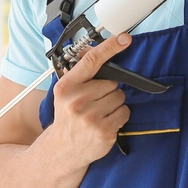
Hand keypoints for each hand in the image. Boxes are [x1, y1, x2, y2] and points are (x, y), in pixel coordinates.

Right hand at [47, 32, 134, 165]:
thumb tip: (93, 50)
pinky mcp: (103, 131)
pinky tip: (106, 122)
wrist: (62, 149)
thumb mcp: (66, 93)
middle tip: (95, 102)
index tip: (124, 38)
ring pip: (119, 97)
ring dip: (114, 104)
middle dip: (108, 91)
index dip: (109, 47)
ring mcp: (90, 118)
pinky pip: (124, 112)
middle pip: (111, 83)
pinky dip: (119, 116)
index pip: (91, 61)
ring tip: (99, 113)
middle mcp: (76, 101)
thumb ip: (80, 73)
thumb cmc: (68, 117)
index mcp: (66, 87)